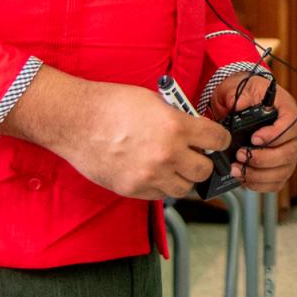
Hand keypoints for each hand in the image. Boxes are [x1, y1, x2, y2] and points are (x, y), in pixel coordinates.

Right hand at [5, 67, 230, 200]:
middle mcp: (167, 154)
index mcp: (176, 127)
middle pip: (204, 170)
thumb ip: (179, 118)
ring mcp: (150, 175)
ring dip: (183, 177)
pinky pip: (160, 194)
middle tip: (195, 154)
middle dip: (203, 161)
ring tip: (173, 165)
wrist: (76, 120)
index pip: (217, 140)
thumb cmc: (112, 105)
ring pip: (184, 188)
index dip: (220, 139)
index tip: (217, 140)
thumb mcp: (155, 101)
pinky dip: (162, 185)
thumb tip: (195, 129)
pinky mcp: (133, 189)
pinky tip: (154, 172)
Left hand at [210, 71, 296, 194]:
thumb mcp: (243, 88)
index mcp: (287, 111)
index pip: (293, 124)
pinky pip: (276, 182)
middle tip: (241, 155)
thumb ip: (240, 95)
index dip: (276, 135)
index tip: (254, 138)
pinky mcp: (280, 167)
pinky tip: (244, 178)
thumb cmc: (249, 96)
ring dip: (258, 175)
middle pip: (289, 152)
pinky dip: (259, 185)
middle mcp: (292, 134)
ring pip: (283, 170)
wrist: (244, 104)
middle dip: (263, 158)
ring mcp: (288, 152)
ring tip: (237, 170)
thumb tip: (238, 104)